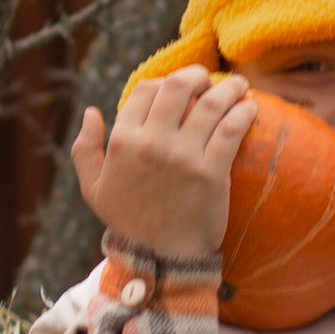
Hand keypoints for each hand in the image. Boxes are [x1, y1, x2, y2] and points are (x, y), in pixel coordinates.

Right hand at [70, 66, 254, 263]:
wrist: (160, 258)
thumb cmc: (128, 222)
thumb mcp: (93, 188)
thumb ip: (84, 149)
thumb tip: (91, 112)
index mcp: (123, 142)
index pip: (146, 90)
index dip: (164, 82)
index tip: (180, 88)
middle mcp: (151, 143)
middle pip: (178, 87)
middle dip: (198, 75)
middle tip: (210, 79)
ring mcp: (182, 157)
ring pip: (210, 105)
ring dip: (229, 89)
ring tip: (239, 86)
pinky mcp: (211, 173)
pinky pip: (231, 130)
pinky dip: (243, 113)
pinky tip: (250, 108)